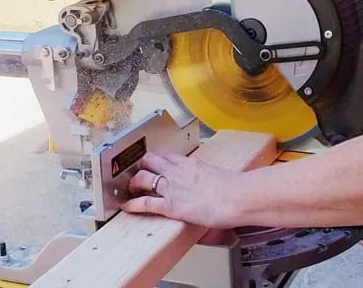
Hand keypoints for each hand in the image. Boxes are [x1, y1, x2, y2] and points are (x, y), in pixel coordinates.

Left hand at [122, 152, 242, 228]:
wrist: (236, 197)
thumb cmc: (233, 189)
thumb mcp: (217, 176)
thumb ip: (208, 178)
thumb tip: (212, 184)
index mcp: (190, 163)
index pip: (167, 156)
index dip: (157, 160)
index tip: (154, 164)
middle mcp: (177, 172)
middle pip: (150, 160)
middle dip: (141, 166)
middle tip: (138, 173)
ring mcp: (171, 188)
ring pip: (143, 177)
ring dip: (134, 182)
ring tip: (131, 188)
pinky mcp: (170, 205)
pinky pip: (145, 203)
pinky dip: (133, 205)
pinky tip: (127, 207)